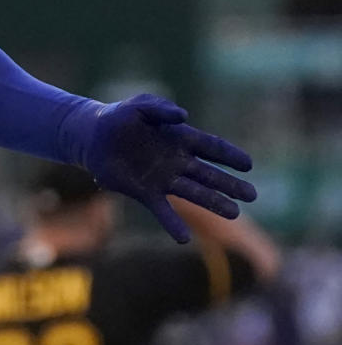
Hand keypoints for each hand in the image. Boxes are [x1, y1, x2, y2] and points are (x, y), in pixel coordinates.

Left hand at [71, 93, 255, 242]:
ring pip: (194, 193)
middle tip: (252, 195)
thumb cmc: (120, 117)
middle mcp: (177, 161)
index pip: (211, 147)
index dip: (230, 155)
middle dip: (230, 185)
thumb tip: (183, 116)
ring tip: (234, 214)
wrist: (93, 137)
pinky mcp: (146, 193)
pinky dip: (173, 224)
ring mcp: (163, 179)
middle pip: (209, 174)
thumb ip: (161, 108)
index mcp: (180, 138)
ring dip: (213, 203)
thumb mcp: (140, 105)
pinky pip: (163, 211)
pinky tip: (184, 239)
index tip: (248, 165)